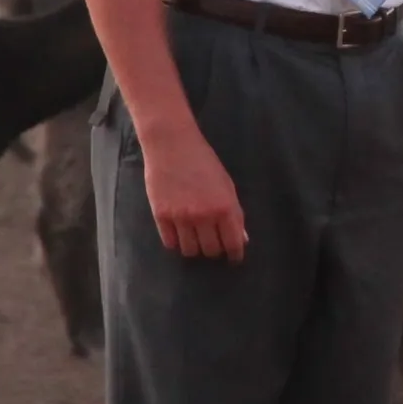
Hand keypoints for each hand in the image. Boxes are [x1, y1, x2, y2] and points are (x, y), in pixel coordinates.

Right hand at [143, 122, 248, 259]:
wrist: (172, 145)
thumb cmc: (204, 162)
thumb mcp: (226, 185)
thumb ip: (234, 213)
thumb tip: (241, 240)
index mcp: (225, 207)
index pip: (233, 244)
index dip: (234, 255)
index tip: (233, 258)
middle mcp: (204, 216)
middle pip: (211, 251)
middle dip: (215, 250)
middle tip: (213, 243)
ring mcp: (181, 217)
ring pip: (190, 251)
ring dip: (195, 248)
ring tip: (196, 238)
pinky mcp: (161, 216)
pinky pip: (170, 243)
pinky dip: (176, 242)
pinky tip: (180, 233)